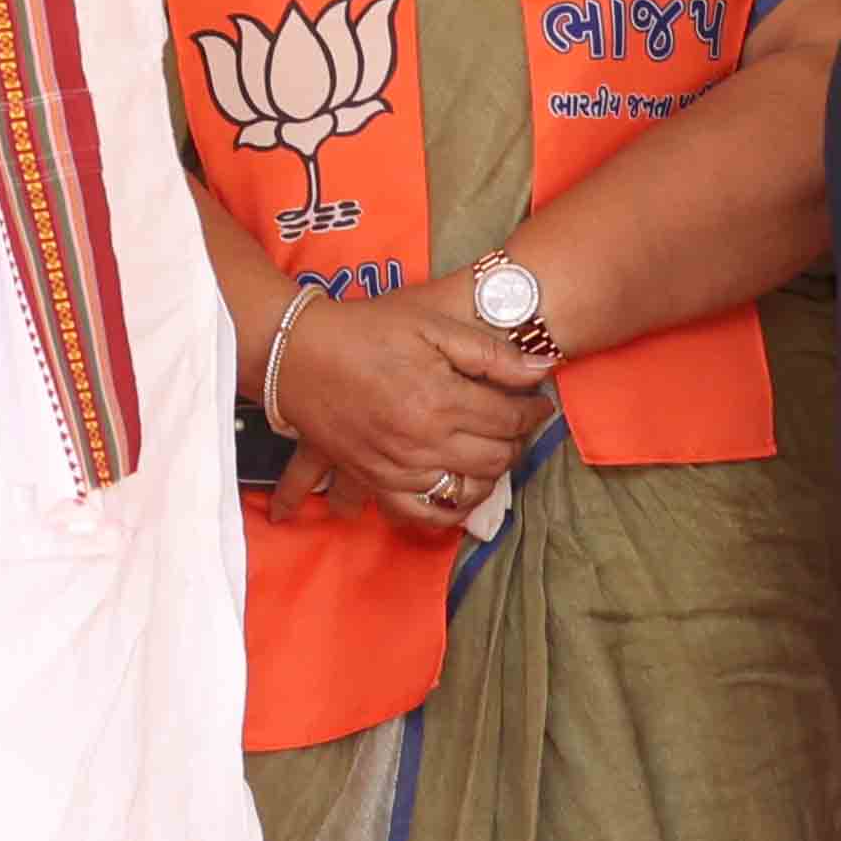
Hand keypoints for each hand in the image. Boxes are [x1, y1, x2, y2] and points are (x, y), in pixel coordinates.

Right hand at [266, 278, 545, 519]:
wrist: (298, 356)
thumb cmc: (367, 332)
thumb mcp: (431, 326)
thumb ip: (489, 353)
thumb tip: (542, 371)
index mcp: (440, 400)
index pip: (510, 419)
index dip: (533, 411)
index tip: (538, 404)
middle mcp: (422, 442)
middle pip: (495, 458)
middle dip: (516, 442)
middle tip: (516, 425)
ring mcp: (398, 468)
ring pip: (467, 490)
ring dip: (490, 476)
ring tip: (490, 453)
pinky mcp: (375, 482)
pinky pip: (422, 514)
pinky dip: (448, 511)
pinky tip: (458, 492)